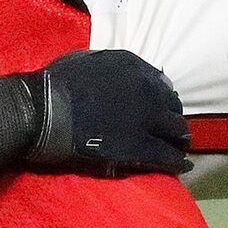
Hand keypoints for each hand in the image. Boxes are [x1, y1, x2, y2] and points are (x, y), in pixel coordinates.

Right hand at [27, 49, 190, 178]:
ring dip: (178, 140)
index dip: (164, 99)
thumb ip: (112, 66)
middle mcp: (147, 91)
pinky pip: (167, 156)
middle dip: (174, 120)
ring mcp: (146, 120)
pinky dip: (176, 162)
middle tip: (171, 132)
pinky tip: (182, 167)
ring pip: (176, 132)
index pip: (163, 85)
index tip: (162, 108)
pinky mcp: (139, 147)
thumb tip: (123, 76)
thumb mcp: (88, 60)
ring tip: (178, 149)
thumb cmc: (56, 84)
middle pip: (174, 109)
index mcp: (133, 67)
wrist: (45, 112)